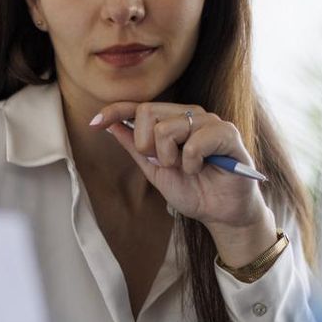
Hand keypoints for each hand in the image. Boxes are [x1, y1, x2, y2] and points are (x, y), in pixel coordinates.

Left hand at [91, 102, 277, 264]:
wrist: (222, 214)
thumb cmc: (194, 191)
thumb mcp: (156, 170)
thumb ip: (136, 148)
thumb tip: (110, 125)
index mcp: (174, 121)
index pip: (140, 107)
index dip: (116, 110)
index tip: (94, 123)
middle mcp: (191, 115)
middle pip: (148, 111)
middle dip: (146, 145)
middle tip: (165, 164)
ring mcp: (210, 122)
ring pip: (167, 127)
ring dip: (169, 157)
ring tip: (187, 169)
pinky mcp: (227, 134)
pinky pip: (195, 141)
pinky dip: (191, 162)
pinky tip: (200, 169)